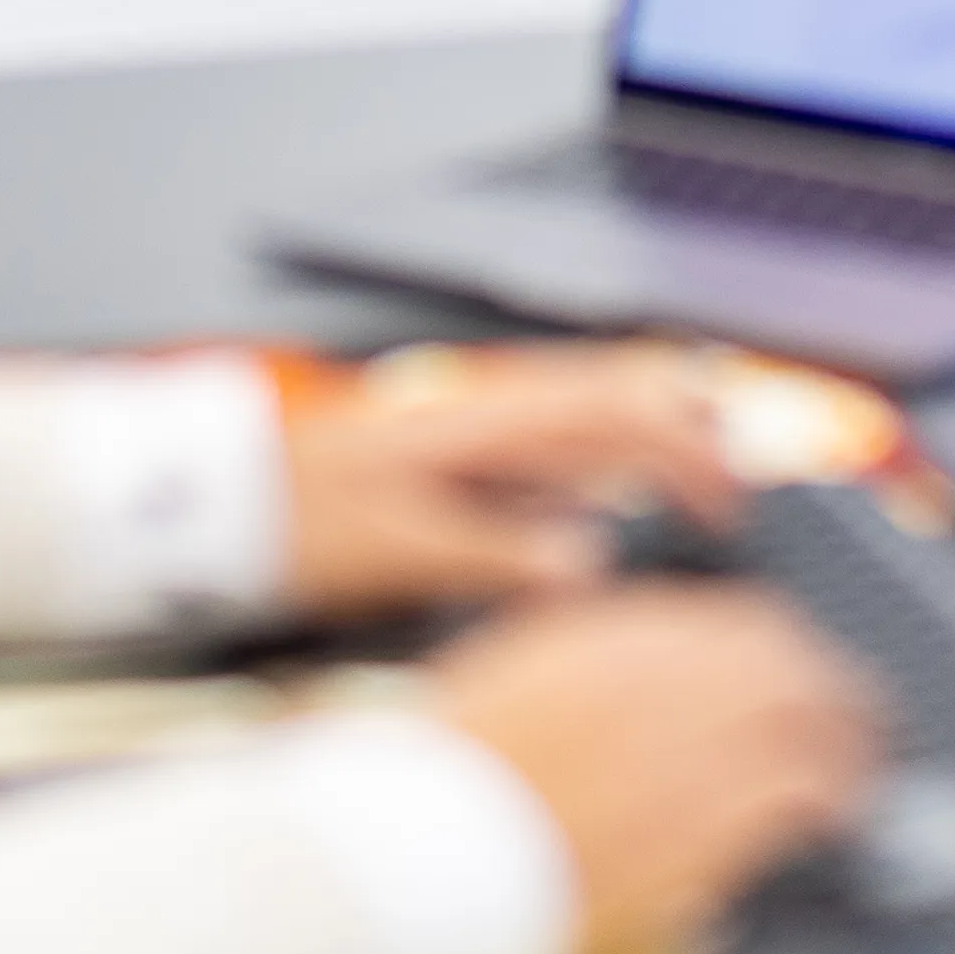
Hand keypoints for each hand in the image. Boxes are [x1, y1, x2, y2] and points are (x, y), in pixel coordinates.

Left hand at [282, 342, 742, 613]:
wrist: (216, 495)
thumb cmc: (293, 516)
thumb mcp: (394, 549)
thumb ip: (492, 553)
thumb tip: (586, 562)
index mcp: (488, 420)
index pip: (618, 413)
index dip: (685, 455)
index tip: (724, 508)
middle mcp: (492, 409)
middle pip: (619, 390)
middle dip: (690, 427)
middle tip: (738, 486)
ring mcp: (477, 425)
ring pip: (590, 411)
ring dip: (652, 438)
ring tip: (700, 485)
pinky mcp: (458, 454)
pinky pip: (553, 443)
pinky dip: (602, 462)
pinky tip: (604, 512)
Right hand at [429, 581, 881, 953]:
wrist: (422, 846)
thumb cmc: (446, 772)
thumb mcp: (516, 674)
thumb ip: (587, 660)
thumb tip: (633, 672)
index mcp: (616, 629)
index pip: (731, 618)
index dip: (773, 645)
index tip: (786, 665)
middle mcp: (666, 671)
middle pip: (783, 659)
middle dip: (823, 682)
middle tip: (848, 708)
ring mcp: (692, 740)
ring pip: (808, 715)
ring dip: (843, 735)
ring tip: (860, 757)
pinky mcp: (707, 818)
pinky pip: (797, 791)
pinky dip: (826, 796)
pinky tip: (835, 811)